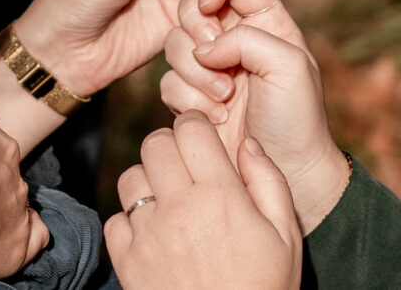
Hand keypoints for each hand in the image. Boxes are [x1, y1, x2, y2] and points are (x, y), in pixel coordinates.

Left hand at [104, 111, 300, 289]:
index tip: (206, 138)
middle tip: (187, 163)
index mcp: (221, 195)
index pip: (191, 128)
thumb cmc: (265, 286)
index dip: (198, 126)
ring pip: (130, 177)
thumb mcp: (285, 232)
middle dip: (171, 145)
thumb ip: (268, 180)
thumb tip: (247, 142)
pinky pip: (114, 220)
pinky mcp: (128, 263)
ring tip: (170, 197)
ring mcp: (148, 236)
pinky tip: (156, 232)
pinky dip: (131, 221)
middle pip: (155, 143)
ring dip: (149, 180)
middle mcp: (179, 209)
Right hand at [160, 0, 349, 233]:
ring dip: (194, 72)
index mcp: (267, 20)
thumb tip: (204, 45)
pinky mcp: (192, 96)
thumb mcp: (289, 65)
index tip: (209, 7)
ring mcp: (212, 66)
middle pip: (194, 4)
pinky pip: (168, 81)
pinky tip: (216, 118)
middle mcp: (237, 37)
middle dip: (195, 29)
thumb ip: (247, 38)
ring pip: (175, 43)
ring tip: (225, 99)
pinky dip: (187, 99)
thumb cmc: (297, 118)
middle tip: (215, 61)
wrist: (287, 173)